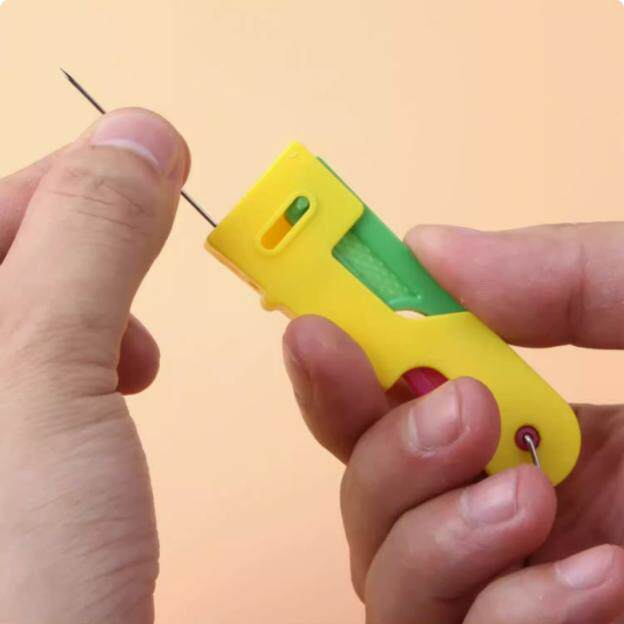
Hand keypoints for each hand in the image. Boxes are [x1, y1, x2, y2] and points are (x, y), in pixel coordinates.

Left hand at [0, 109, 188, 622]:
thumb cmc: (11, 581)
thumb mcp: (43, 375)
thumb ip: (88, 239)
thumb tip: (139, 136)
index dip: (58, 181)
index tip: (144, 174)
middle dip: (80, 256)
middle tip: (137, 283)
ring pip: (25, 317)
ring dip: (92, 314)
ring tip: (129, 360)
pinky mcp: (4, 470)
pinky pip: (42, 372)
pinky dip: (91, 363)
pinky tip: (117, 394)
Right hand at [283, 223, 623, 622]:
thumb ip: (564, 273)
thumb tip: (426, 247)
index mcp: (529, 425)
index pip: (384, 402)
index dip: (336, 370)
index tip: (315, 329)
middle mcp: (508, 507)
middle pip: (365, 496)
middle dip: (385, 453)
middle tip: (463, 411)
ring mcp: (520, 594)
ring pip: (386, 580)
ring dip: (435, 538)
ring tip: (531, 496)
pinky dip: (506, 614)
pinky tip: (596, 580)